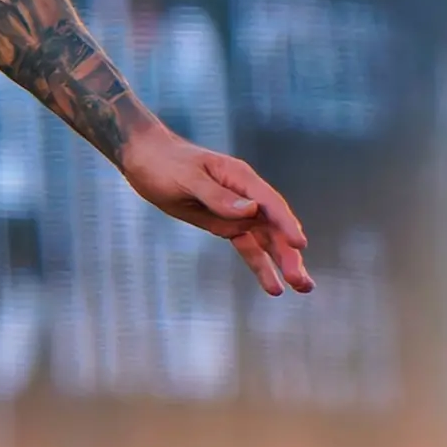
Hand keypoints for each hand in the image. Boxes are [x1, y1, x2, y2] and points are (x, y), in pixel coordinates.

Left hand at [117, 121, 312, 297]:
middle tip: (302, 281)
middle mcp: (245, 195)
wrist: (144, 158)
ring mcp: (237, 211)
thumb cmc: (164, 163)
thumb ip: (216, 196)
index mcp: (240, 178)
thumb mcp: (187, 178)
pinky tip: (274, 286)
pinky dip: (260, 264)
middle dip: (289, 253)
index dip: (285, 224)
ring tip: (302, 287)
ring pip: (266, 240)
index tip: (299, 243)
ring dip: (283, 262)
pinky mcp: (224, 224)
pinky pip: (247, 246)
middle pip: (273, 227)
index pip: (269, 204)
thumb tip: (250, 210)